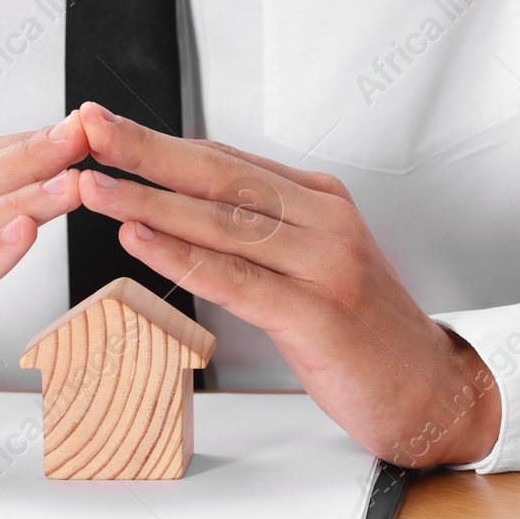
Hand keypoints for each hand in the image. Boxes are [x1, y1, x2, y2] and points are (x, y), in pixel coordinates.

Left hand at [74, 102, 499, 467]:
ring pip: (222, 221)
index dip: (161, 143)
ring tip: (94, 185)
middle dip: (145, 151)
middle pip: (219, 175)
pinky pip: (237, 279)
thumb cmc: (363, 335)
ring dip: (149, 201)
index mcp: (319, 202)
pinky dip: (183, 257)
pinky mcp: (317, 314)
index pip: (226, 159)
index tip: (106, 126)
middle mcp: (324, 221)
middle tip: (88, 130)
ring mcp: (324, 264)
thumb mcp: (314, 265)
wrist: (431, 392)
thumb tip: (185, 209)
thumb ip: (260, 234)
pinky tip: (139, 239)